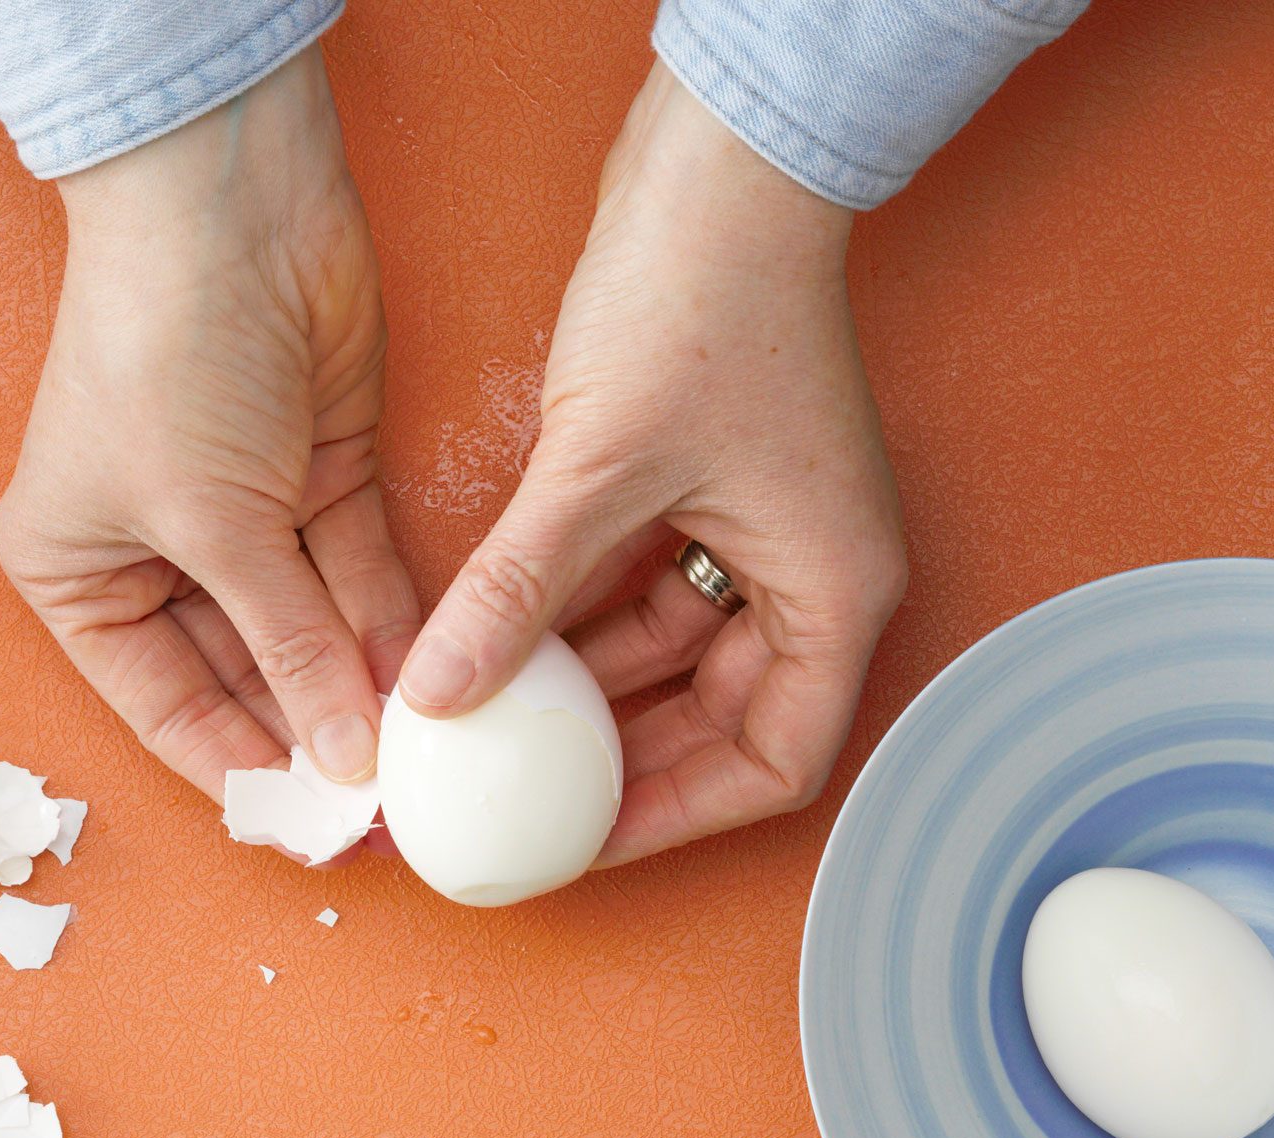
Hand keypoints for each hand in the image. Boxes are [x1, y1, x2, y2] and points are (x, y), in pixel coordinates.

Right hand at [0, 48, 415, 803]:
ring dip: (366, 693)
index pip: (166, 707)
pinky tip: (437, 691)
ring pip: (316, 634)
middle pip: (248, 679)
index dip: (240, 771)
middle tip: (388, 811)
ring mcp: (249, 519)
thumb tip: (344, 760)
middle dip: (315, 739)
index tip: (313, 833)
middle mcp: (158, 555)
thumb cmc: (166, 358)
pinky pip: (364, 580)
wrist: (231, 209)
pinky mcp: (326, 479)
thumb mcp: (215, 528)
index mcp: (78, 572)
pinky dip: (397, 631)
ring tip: (428, 764)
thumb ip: (288, 648)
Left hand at [395, 63, 905, 866]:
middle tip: (524, 792)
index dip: (680, 814)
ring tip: (498, 718)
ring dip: (596, 689)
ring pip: (682, 657)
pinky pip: (657, 590)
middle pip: (728, 719)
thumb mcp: (596, 471)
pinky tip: (510, 636)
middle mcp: (818, 573)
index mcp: (835, 590)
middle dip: (626, 759)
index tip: (584, 835)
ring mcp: (770, 530)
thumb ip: (518, 593)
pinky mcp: (721, 488)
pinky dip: (590, 620)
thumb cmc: (702, 299)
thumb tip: (438, 696)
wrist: (719, 165)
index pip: (776, 762)